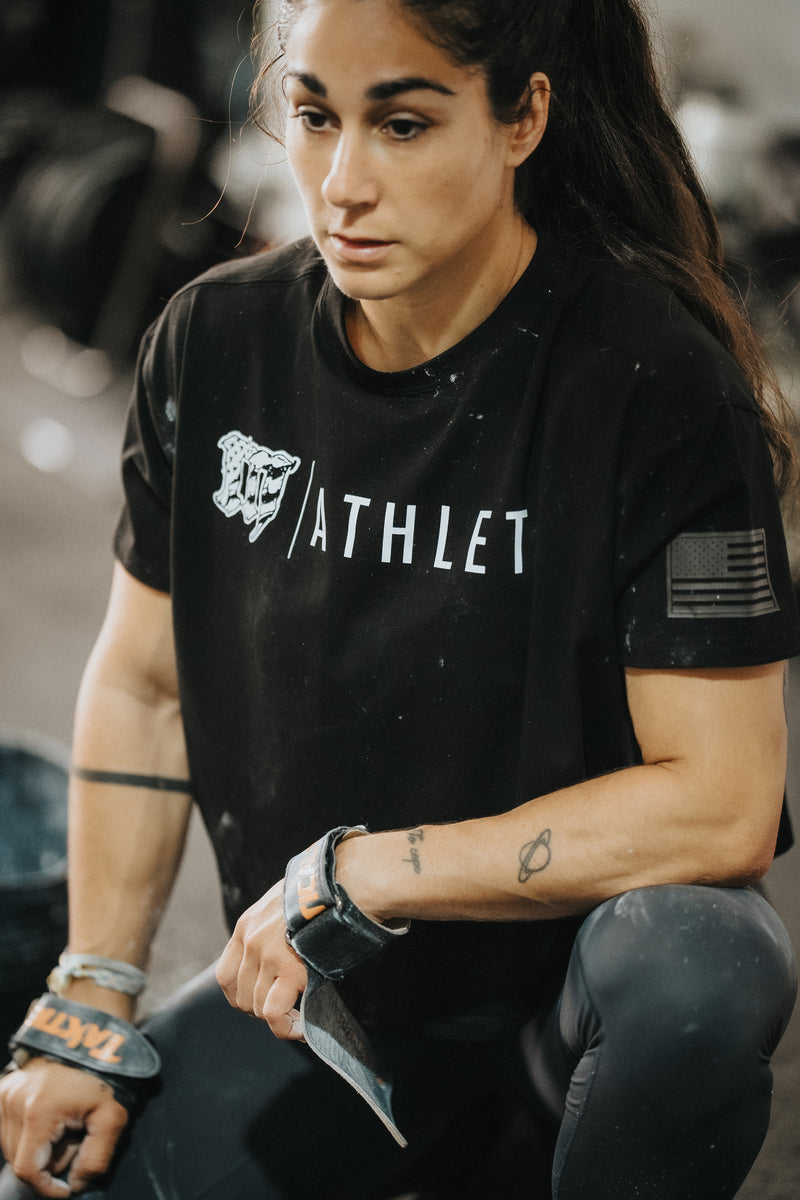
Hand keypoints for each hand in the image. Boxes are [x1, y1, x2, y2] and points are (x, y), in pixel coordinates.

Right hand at [0, 1057, 127, 1196]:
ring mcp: (4, 1095)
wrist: (89, 1038)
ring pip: (12, 1148)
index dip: (47, 1186)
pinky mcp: (1, 1091)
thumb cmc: (102, 1076)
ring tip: (63, 1126)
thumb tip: (75, 1184)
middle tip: (74, 1140)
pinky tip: (48, 1120)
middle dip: (48, 1161)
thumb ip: (95, 1158)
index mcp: (38, 1112)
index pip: (28, 1170)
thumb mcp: (111, 1118)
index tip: (66, 1188)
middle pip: (21, 1160)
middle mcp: (13, 1102)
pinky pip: (7, 1130)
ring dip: (37, 1148)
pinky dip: (26, 1134)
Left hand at [216, 879, 307, 1040]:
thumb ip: (272, 930)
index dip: (240, 996)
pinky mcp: (290, 970)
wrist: (342, 886)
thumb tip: (281, 955)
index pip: (225, 976)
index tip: (261, 1001)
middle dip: (263, 1009)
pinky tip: (302, 1028)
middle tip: (288, 1008)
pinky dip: (287, 1028)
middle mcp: (251, 942)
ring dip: (280, 1017)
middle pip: (242, 997)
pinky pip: (275, 1013)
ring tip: (301, 1016)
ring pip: (259, 1007)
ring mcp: (268, 957)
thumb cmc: (320, 895)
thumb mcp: (282, 905)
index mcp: (247, 926)